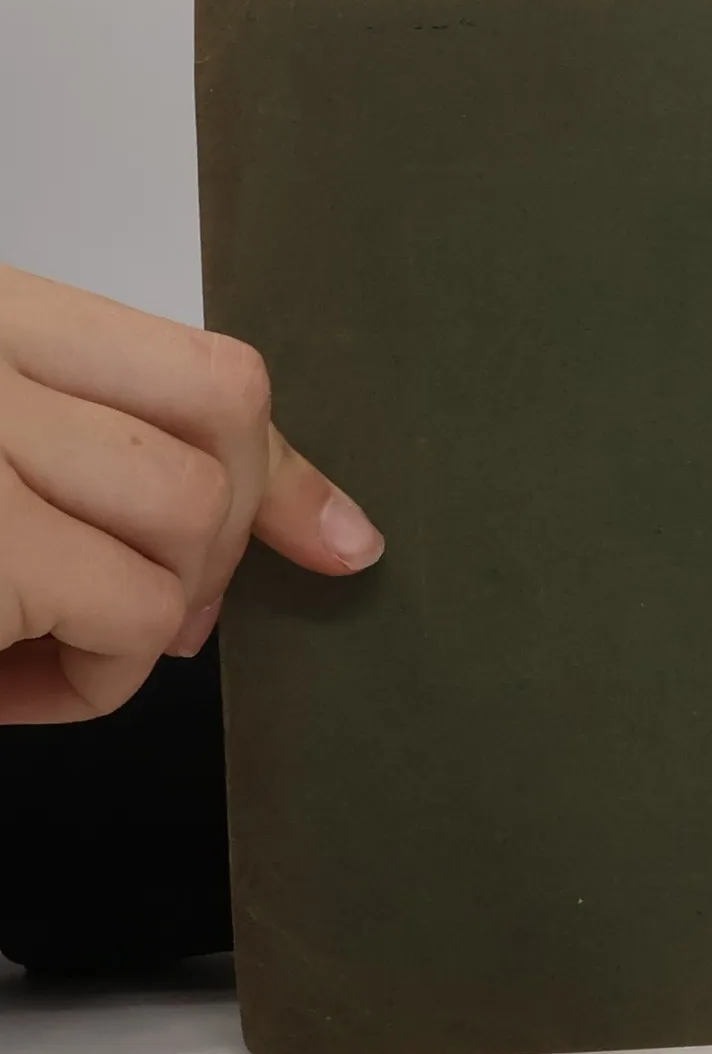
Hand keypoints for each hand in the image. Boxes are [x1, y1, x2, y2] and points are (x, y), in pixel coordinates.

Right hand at [0, 266, 381, 723]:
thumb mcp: (1, 458)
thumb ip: (110, 454)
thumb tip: (333, 537)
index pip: (202, 366)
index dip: (281, 466)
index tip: (337, 541)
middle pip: (221, 425)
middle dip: (219, 547)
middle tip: (142, 623)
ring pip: (189, 511)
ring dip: (144, 614)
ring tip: (39, 652)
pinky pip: (130, 613)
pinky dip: (91, 680)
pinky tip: (6, 687)